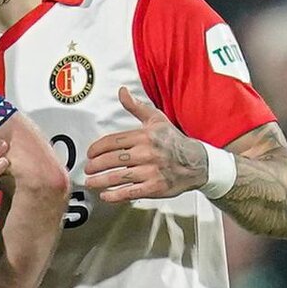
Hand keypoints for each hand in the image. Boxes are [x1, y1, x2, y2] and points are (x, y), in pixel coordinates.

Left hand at [84, 87, 207, 202]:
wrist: (198, 162)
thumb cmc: (174, 141)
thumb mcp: (156, 120)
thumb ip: (136, 107)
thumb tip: (122, 92)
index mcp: (144, 136)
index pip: (112, 142)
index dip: (96, 148)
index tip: (90, 154)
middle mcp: (146, 153)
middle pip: (112, 159)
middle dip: (95, 165)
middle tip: (88, 169)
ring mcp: (151, 171)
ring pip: (118, 177)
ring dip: (100, 181)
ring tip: (90, 182)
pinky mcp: (155, 187)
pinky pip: (131, 192)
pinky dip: (115, 195)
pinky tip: (105, 195)